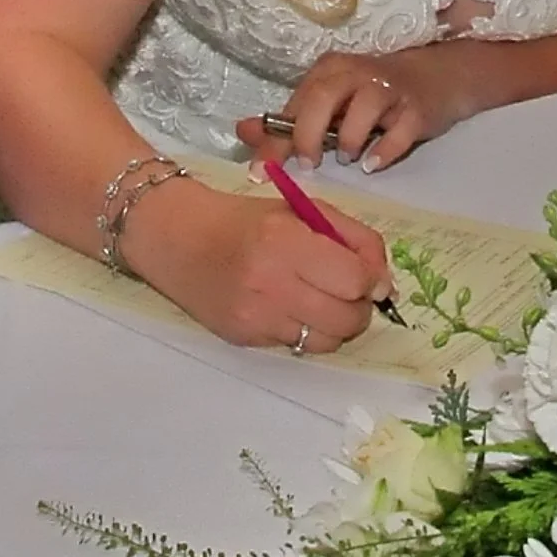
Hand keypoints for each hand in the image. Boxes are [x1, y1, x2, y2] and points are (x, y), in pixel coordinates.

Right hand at [120, 180, 391, 353]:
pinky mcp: (244, 337)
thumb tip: (383, 282)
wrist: (173, 236)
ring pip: (327, 342)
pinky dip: (304, 330)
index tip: (369, 276)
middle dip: (359, 307)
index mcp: (286, 239)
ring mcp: (255, 316)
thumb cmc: (241, 217)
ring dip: (335, 325)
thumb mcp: (299, 209)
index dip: (371, 281)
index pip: (354, 280)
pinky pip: (297, 346)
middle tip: (348, 292)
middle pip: (347, 319)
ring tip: (321, 302)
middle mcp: (270, 282)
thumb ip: (350, 237)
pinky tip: (289, 308)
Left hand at [238, 46, 467, 173]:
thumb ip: (288, 119)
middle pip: (323, 99)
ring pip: (362, 110)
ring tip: (348, 159)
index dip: (275, 139)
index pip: (295, 103)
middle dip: (308, 136)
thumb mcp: (332, 102)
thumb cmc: (375, 94)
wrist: (439, 76)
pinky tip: (372, 164)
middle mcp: (357, 73)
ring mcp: (390, 89)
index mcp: (330, 70)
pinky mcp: (417, 109)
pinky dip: (383, 152)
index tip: (259, 171)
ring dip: (349, 141)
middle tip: (309, 164)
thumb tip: (243, 130)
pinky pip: (399, 132)